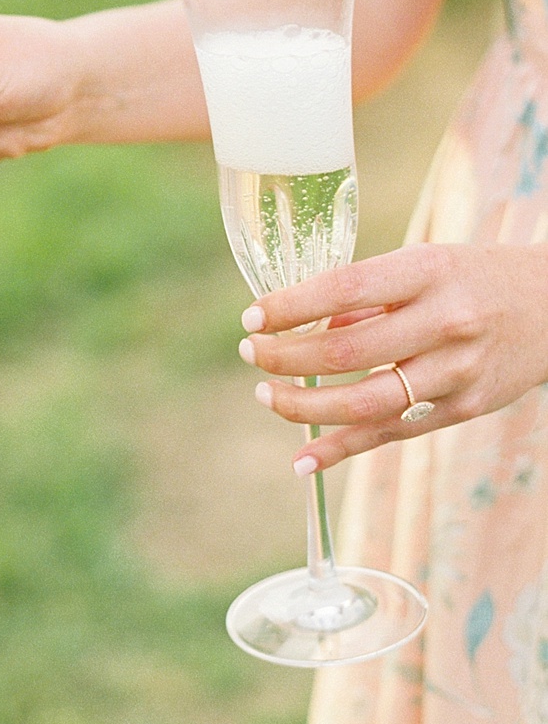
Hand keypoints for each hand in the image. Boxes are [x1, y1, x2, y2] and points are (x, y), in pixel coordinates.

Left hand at [238, 244, 547, 473]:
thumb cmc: (472, 277)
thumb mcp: (422, 264)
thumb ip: (367, 296)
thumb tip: (306, 328)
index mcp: (427, 272)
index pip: (344, 289)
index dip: (290, 306)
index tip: (252, 318)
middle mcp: (445, 322)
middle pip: (348, 352)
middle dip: (286, 357)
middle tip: (252, 354)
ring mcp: (457, 372)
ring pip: (366, 402)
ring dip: (305, 405)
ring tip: (266, 396)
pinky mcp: (465, 409)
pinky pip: (393, 434)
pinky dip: (342, 449)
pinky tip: (303, 459)